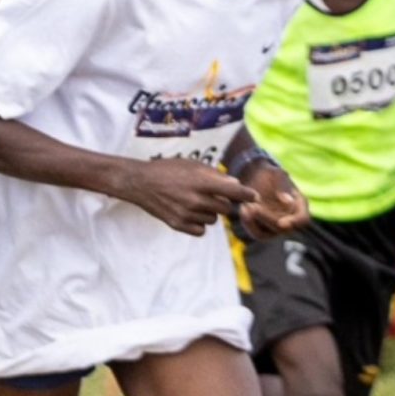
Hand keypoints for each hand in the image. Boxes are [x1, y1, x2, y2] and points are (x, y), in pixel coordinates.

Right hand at [109, 158, 251, 237]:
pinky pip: (201, 230)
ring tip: (195, 202)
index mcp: (201, 182)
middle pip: (226, 208)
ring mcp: (186, 214)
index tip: (254, 197)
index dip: (247, 195)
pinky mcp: (178, 225)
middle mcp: (195, 199)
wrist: (140, 182)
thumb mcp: (191, 165)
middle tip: (212, 195)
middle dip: (223, 202)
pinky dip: (199, 224)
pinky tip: (190, 213)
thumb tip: (237, 186)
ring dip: (210, 213)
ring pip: (213, 220)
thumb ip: (214, 175)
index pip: (234, 192)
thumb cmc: (167, 170)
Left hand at [237, 161, 310, 236]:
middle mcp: (290, 218)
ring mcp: (275, 226)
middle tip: (253, 207)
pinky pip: (255, 233)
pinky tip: (243, 209)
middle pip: (282, 228)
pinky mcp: (261, 229)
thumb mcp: (277, 174)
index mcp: (299, 205)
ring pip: (267, 234)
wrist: (254, 177)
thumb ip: (283, 185)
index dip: (295, 222)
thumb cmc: (269, 174)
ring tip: (245, 207)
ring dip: (255, 223)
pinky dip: (248, 224)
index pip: (303, 219)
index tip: (282, 223)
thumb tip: (288, 201)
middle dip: (267, 219)